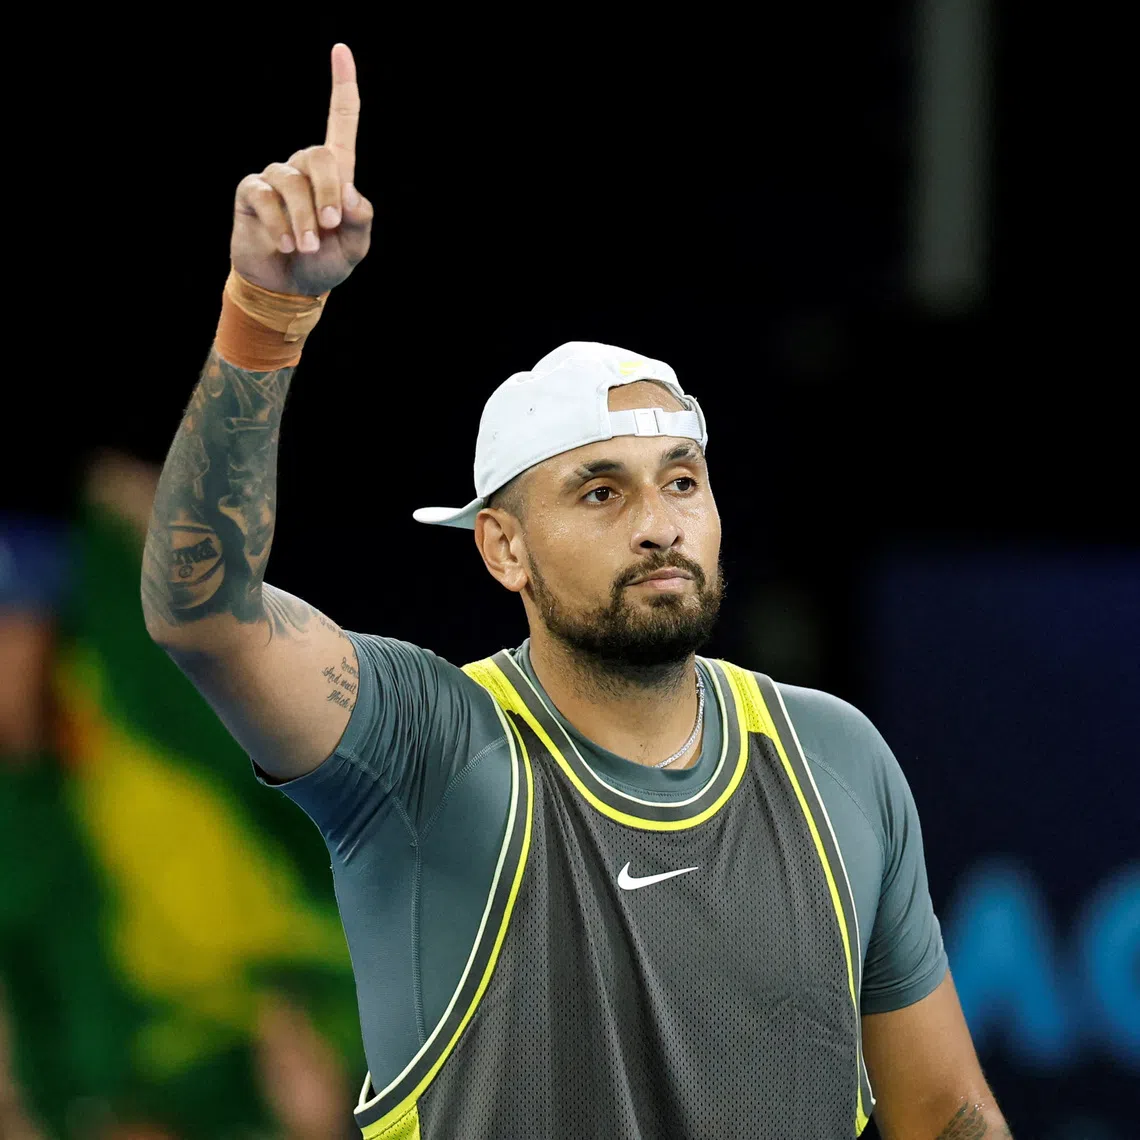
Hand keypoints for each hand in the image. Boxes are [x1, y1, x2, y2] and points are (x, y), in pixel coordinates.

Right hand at [231, 43, 372, 295]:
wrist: (290, 288)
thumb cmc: (326, 264)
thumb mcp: (354, 247)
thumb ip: (361, 220)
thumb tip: (350, 192)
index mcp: (336, 174)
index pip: (340, 123)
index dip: (343, 88)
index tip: (341, 49)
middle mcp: (304, 167)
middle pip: (318, 156)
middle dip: (329, 194)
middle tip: (330, 228)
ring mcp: (276, 178)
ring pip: (292, 181)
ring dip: (303, 218)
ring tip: (306, 248)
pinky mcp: (251, 193)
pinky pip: (265, 197)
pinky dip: (280, 224)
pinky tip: (285, 245)